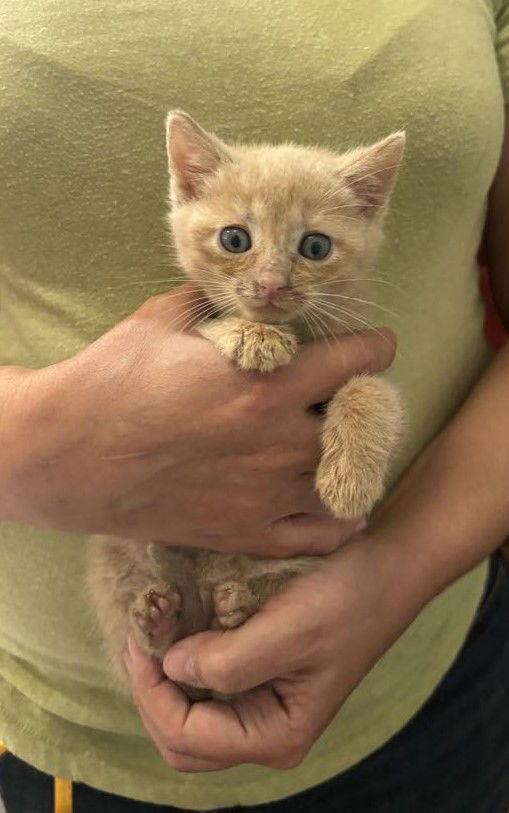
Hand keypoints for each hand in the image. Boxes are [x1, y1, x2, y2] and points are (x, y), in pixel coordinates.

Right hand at [1, 285, 394, 555]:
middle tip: (354, 396)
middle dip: (364, 404)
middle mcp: (280, 442)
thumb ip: (214, 304)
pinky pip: (316, 536)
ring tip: (348, 448)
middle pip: (360, 423)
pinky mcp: (245, 531)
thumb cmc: (112, 382)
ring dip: (354, 459)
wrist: (68, 456)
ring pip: (346, 481)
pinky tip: (343, 509)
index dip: (374, 346)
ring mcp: (267, 494)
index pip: (354, 360)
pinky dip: (338, 523)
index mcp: (268, 384)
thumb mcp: (163, 321)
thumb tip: (235, 292)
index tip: (378, 344)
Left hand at [123, 531, 428, 771]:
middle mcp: (266, 732)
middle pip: (182, 739)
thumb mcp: (290, 630)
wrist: (386, 569)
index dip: (151, 692)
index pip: (186, 737)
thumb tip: (171, 667)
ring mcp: (264, 706)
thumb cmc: (347, 599)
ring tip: (156, 629)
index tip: (140, 638)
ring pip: (190, 715)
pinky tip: (181, 626)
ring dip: (165, 678)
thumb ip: (228, 661)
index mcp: (276, 735)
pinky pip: (208, 686)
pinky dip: (186, 661)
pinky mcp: (262, 678)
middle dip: (152, 692)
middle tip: (141, 637)